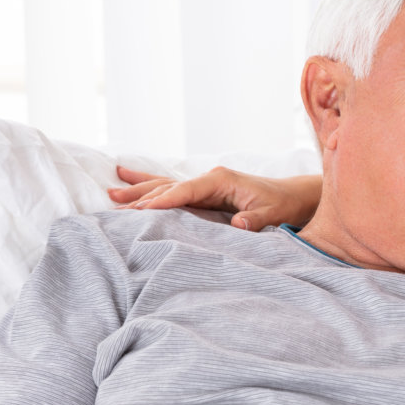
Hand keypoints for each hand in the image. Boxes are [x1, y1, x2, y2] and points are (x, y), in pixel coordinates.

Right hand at [107, 165, 321, 230]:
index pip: (184, 191)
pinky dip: (151, 189)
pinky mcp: (203, 194)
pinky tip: (128, 179)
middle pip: (167, 187)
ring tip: (111, 193)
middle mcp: (208, 179)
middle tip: (113, 206)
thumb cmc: (282, 205)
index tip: (139, 211)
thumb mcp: (272, 214)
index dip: (162, 201)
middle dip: (141, 197)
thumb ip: (255, 221)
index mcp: (220, 180)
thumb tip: (238, 225)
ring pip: (164, 186)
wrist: (293, 197)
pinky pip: (172, 191)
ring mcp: (204, 185)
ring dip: (138, 191)